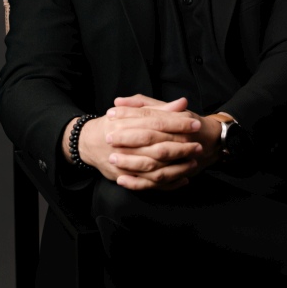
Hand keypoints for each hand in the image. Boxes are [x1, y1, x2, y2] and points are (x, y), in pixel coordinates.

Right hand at [64, 96, 204, 190]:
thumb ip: (159, 108)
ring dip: (176, 167)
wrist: (88, 142)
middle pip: (158, 146)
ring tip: (193, 162)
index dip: (178, 124)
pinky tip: (182, 180)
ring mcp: (124, 163)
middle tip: (198, 145)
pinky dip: (167, 184)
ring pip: (154, 168)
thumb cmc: (115, 124)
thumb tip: (182, 102)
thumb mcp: (135, 112)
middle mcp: (125, 143)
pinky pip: (148, 184)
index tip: (195, 124)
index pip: (157, 122)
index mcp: (128, 123)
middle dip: (181, 147)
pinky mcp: (124, 177)